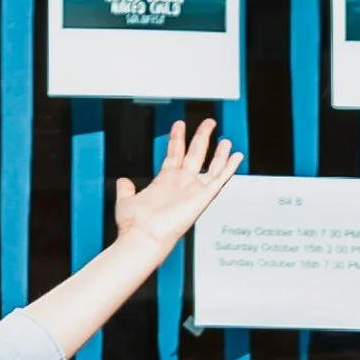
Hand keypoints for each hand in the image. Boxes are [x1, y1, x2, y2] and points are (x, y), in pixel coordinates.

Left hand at [114, 118, 241, 257]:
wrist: (143, 237)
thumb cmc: (135, 225)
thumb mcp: (126, 201)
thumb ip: (125, 189)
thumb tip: (123, 182)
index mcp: (164, 182)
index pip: (174, 153)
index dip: (178, 138)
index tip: (180, 124)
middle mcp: (181, 185)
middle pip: (195, 154)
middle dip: (202, 136)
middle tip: (209, 122)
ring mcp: (193, 190)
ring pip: (211, 166)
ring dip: (219, 152)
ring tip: (226, 139)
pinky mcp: (203, 197)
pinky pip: (219, 179)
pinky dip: (229, 167)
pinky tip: (237, 156)